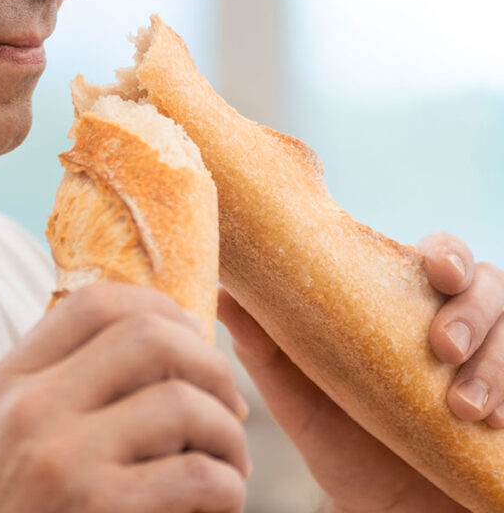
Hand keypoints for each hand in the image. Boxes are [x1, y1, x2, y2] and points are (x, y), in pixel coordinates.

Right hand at [0, 282, 250, 512]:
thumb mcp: (3, 439)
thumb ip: (54, 386)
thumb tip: (147, 335)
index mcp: (8, 382)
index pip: (92, 303)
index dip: (159, 307)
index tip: (192, 338)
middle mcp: (30, 408)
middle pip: (147, 336)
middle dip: (208, 364)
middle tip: (227, 405)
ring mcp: (62, 459)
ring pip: (182, 401)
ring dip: (227, 432)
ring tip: (230, 461)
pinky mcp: (99, 510)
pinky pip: (197, 474)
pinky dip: (228, 485)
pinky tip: (222, 501)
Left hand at [218, 234, 503, 512]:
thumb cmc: (343, 445)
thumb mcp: (301, 397)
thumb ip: (266, 347)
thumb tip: (224, 291)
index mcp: (405, 307)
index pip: (439, 257)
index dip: (447, 254)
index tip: (436, 271)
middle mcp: (456, 329)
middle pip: (489, 284)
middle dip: (473, 308)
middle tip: (441, 345)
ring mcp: (492, 370)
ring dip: (495, 363)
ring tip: (463, 407)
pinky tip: (492, 425)